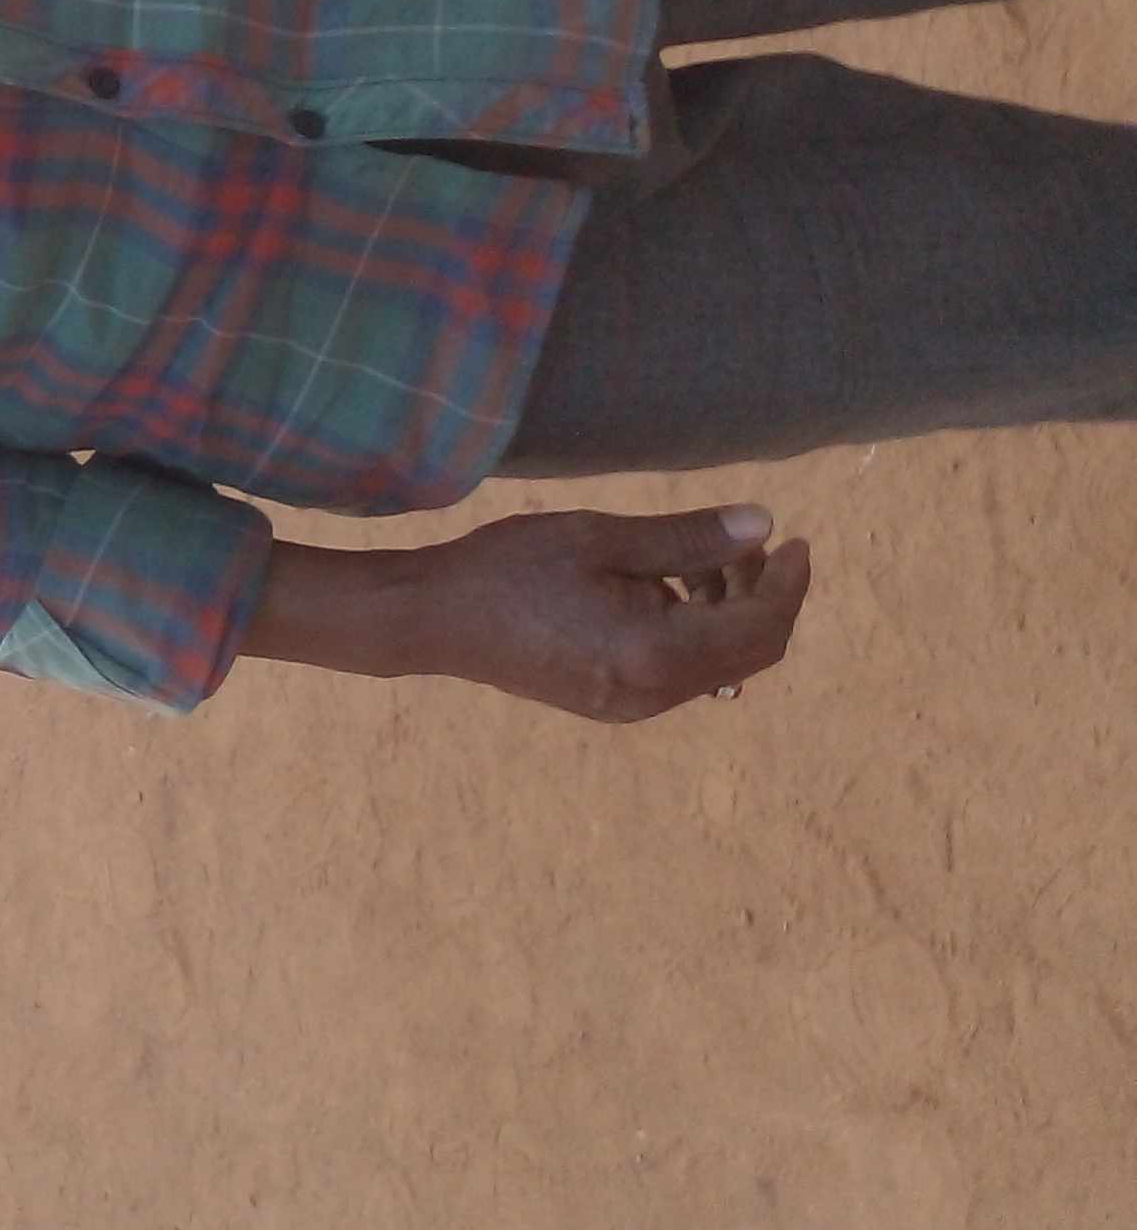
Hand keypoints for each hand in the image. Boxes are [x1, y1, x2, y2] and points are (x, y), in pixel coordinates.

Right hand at [246, 504, 811, 719]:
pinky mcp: (611, 702)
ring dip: (726, 611)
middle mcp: (656, 693)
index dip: (789, 584)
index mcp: (658, 654)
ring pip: (716, 664)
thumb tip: (763, 524)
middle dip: (762, 595)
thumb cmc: (511, 569)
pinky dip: (693, 630)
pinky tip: (660, 589)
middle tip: (748, 540)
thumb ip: (687, 537)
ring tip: (701, 556)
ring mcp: (633, 705)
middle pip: (747, 653)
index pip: (761, 628)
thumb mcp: (601, 538)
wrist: (434, 620)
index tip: (795, 539)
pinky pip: (680, 671)